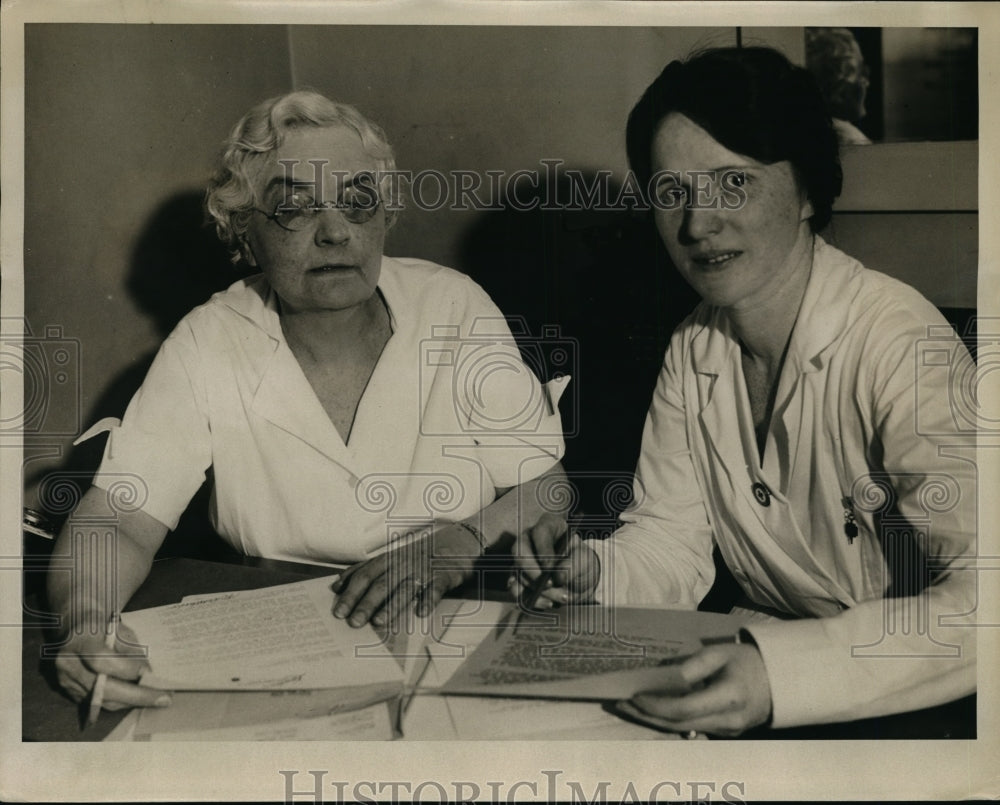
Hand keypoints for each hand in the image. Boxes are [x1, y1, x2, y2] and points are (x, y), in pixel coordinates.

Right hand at [53, 620, 171, 710]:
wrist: (77, 627)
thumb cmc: (103, 625)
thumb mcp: (120, 629)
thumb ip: (132, 650)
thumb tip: (149, 674)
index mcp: (80, 640)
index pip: (102, 660)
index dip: (127, 669)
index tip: (150, 674)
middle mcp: (68, 663)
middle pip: (102, 687)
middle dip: (136, 695)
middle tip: (163, 698)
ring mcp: (66, 680)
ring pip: (103, 700)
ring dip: (131, 702)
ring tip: (156, 699)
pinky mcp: (69, 692)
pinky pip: (98, 703)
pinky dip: (120, 701)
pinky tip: (138, 698)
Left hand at [331, 524, 478, 627]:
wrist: (456, 543)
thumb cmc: (417, 555)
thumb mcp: (389, 558)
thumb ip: (365, 570)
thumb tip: (337, 585)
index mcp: (388, 559)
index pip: (365, 576)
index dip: (351, 593)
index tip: (338, 611)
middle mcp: (403, 563)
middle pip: (381, 584)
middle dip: (365, 604)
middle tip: (353, 622)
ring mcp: (423, 569)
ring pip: (404, 588)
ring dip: (391, 605)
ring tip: (378, 622)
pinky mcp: (443, 576)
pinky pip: (435, 588)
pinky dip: (428, 600)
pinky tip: (420, 612)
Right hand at [510, 513, 599, 607]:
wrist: (580, 578)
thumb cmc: (582, 562)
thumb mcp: (586, 560)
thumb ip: (575, 564)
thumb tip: (559, 576)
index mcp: (548, 527)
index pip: (540, 532)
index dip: (543, 550)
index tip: (551, 567)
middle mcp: (530, 540)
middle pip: (519, 552)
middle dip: (532, 572)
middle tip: (549, 585)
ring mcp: (522, 560)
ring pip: (517, 573)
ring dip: (536, 590)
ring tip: (560, 596)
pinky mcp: (520, 579)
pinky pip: (516, 590)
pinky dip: (530, 600)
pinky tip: (548, 603)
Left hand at [616, 642, 771, 736]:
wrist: (780, 680)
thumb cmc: (748, 661)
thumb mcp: (720, 653)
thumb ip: (691, 665)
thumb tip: (662, 676)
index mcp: (728, 698)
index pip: (682, 708)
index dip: (655, 704)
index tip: (634, 694)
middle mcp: (727, 721)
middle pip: (678, 724)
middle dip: (646, 715)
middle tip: (620, 703)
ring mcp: (727, 731)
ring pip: (683, 731)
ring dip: (654, 720)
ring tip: (630, 708)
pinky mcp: (725, 733)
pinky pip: (692, 729)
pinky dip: (669, 721)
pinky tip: (653, 711)